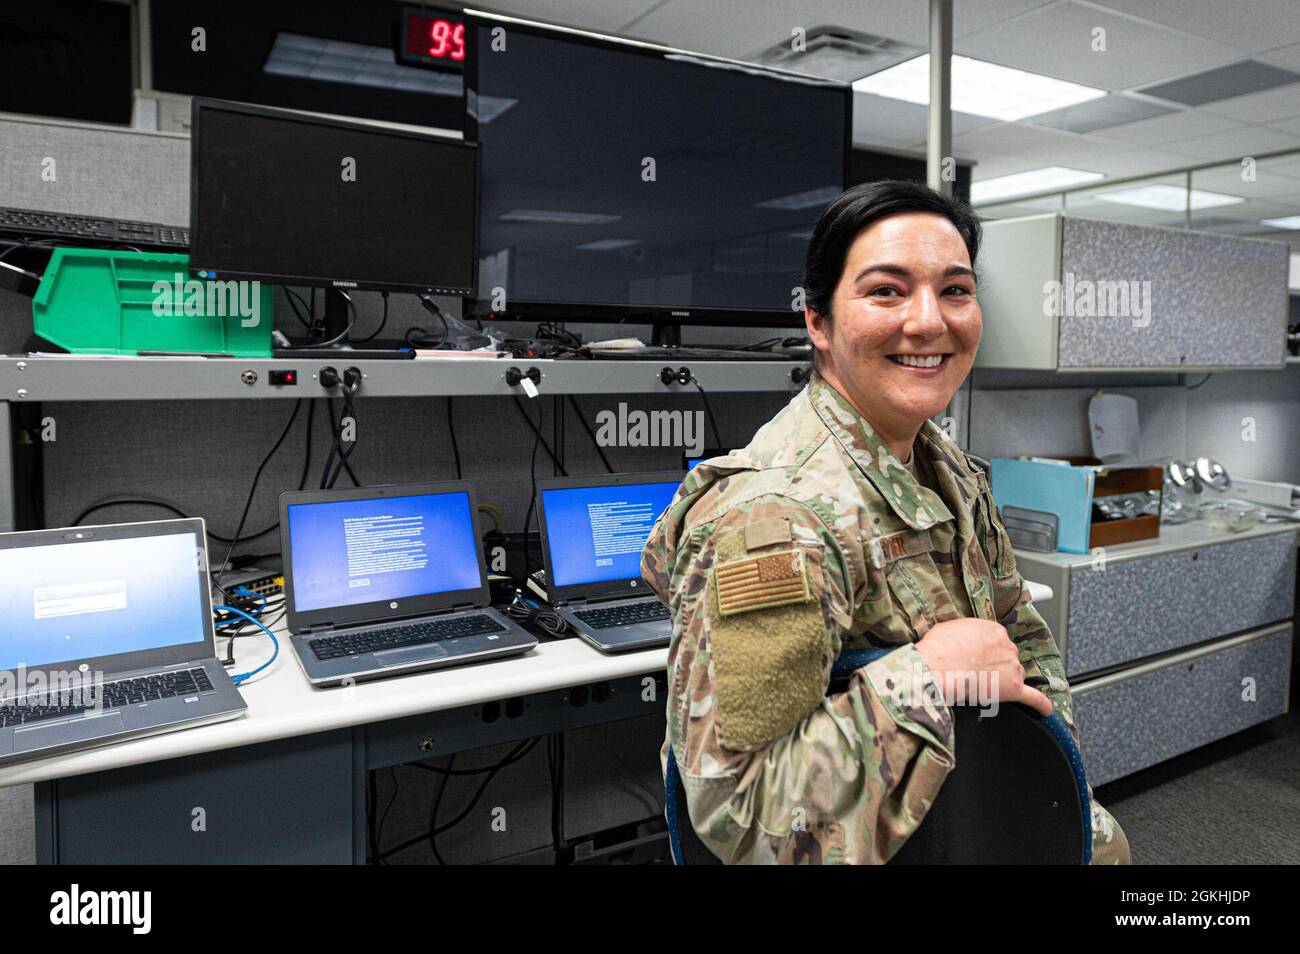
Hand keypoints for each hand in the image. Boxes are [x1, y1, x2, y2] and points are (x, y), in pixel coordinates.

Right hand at [914, 618, 1052, 716]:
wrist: (940, 667)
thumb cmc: (940, 648)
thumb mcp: (950, 627)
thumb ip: (964, 632)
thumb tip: (959, 638)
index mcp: (994, 630)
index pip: (998, 641)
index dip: (986, 651)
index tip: (977, 656)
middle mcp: (1007, 646)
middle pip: (1008, 657)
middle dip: (995, 665)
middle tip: (976, 671)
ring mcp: (1012, 667)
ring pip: (1014, 675)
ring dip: (1003, 680)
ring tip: (983, 686)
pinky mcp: (1013, 688)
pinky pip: (1032, 697)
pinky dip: (1040, 704)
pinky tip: (1045, 709)